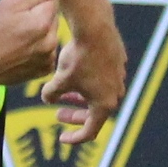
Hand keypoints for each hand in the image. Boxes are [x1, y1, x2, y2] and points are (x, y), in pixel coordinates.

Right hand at [0, 0, 62, 87]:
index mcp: (43, 22)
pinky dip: (39, 51)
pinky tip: (22, 52)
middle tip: (17, 26)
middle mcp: (51, 41)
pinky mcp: (45, 70)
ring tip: (18, 40)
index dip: (35, 3)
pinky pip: (48, 53)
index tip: (20, 11)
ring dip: (40, 35)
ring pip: (51, 36)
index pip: (53, 0)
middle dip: (40, 18)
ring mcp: (48, 58)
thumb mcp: (9, 5)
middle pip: (54, 19)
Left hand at [40, 24, 126, 143]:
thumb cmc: (77, 58)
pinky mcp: (118, 63)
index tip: (61, 138)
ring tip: (63, 93)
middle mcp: (116, 93)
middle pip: (95, 115)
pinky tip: (74, 74)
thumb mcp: (58, 81)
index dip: (74, 138)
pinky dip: (88, 83)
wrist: (94, 28)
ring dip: (80, 98)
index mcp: (104, 104)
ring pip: (98, 95)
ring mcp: (119, 78)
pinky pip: (102, 80)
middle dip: (75, 116)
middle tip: (57, 115)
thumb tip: (48, 99)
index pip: (90, 132)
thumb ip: (51, 95)